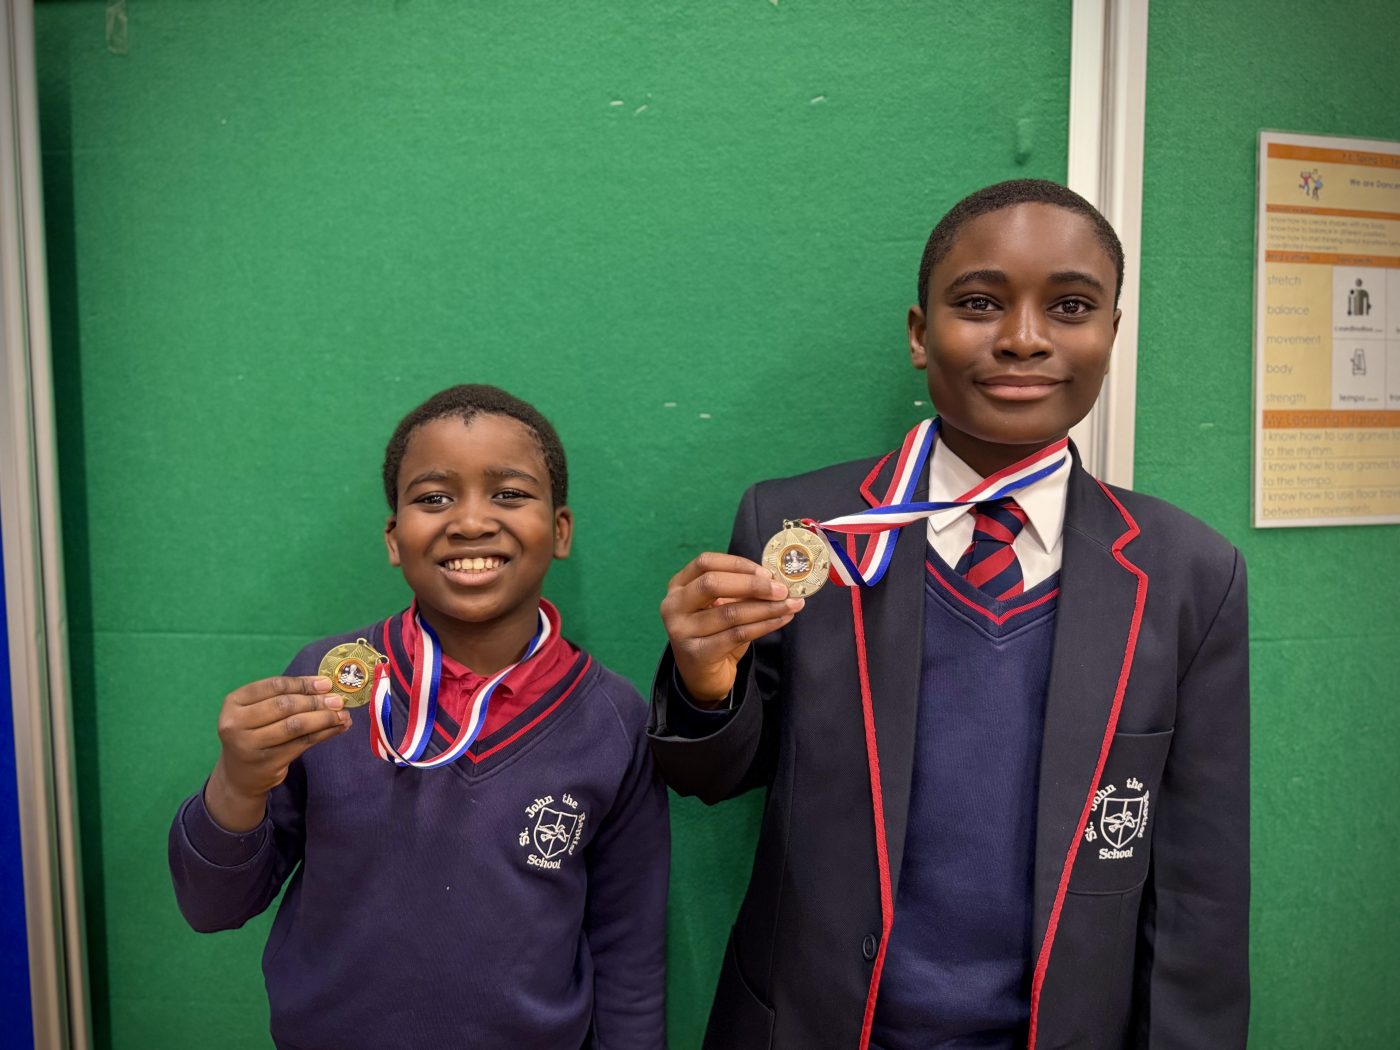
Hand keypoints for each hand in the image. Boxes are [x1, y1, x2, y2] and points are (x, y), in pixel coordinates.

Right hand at [203, 675, 349, 831]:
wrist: (239, 775)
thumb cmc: (253, 734)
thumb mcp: (257, 711)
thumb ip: (284, 696)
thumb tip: (325, 686)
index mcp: (234, 702)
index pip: (274, 686)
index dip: (303, 683)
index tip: (326, 683)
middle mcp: (236, 723)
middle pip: (285, 705)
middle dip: (316, 701)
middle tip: (339, 700)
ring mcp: (250, 745)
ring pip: (295, 725)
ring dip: (324, 718)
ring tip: (343, 714)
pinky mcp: (268, 762)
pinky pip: (302, 743)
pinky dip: (324, 733)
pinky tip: (338, 728)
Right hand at [660, 552, 804, 705]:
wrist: (703, 676)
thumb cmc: (714, 633)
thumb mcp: (721, 606)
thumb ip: (740, 590)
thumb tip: (775, 579)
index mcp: (679, 585)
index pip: (705, 563)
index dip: (737, 564)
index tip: (766, 572)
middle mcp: (674, 606)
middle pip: (712, 584)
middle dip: (752, 585)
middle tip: (782, 589)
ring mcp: (682, 631)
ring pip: (730, 613)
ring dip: (766, 608)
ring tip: (791, 605)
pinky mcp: (697, 653)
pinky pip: (737, 635)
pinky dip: (765, 625)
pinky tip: (782, 620)